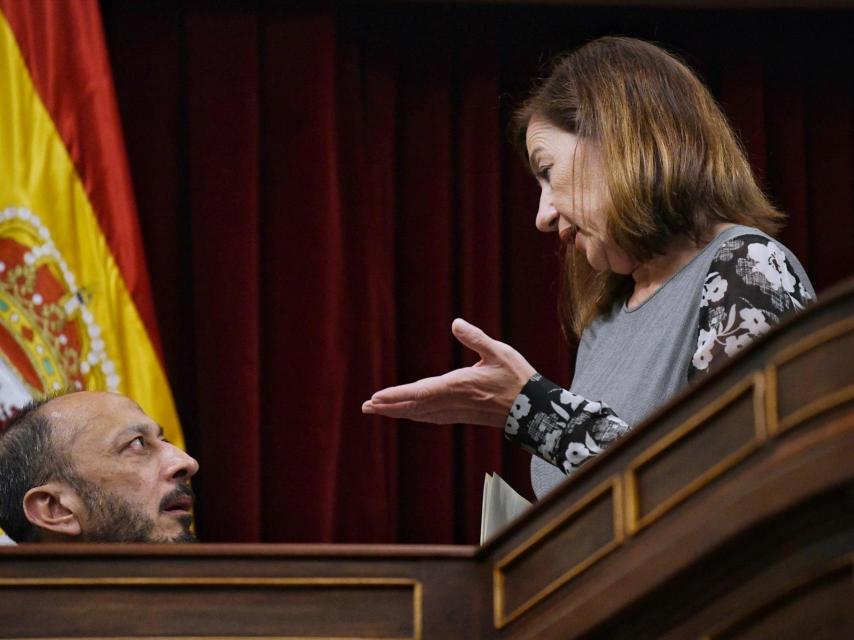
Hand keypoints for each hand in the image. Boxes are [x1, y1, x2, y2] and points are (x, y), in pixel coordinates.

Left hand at [362, 318, 536, 427]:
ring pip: (421, 413)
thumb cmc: (517, 378)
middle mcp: (454, 402)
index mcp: (459, 385)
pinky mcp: (462, 415)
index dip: (396, 396)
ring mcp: (457, 411)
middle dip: (389, 406)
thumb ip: (475, 338)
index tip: (377, 397)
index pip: (421, 392)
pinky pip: (432, 417)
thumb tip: (455, 323)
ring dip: (398, 412)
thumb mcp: (499, 352)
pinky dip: (415, 414)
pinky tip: (409, 414)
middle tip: (366, 406)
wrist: (533, 410)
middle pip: (414, 406)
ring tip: (377, 410)